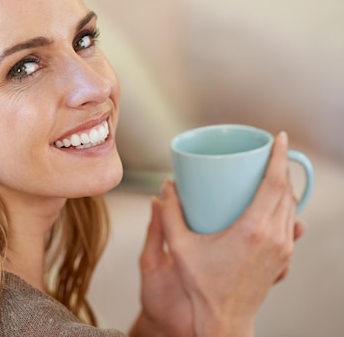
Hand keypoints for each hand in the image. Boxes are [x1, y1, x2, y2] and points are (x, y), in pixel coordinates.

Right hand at [134, 132, 304, 336]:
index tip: (280, 138)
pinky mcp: (284, 257)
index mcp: (252, 230)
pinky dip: (285, 206)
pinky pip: (290, 223)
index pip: (274, 184)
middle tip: (269, 151)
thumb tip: (165, 186)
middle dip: (281, 167)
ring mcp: (283, 249)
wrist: (224, 318)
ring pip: (291, 207)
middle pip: (286, 191)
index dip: (279, 157)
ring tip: (271, 172)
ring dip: (285, 186)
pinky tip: (275, 203)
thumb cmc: (202, 285)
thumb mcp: (179, 247)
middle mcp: (274, 237)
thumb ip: (168, 214)